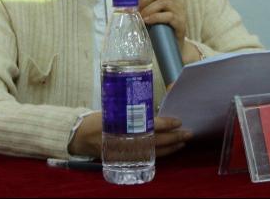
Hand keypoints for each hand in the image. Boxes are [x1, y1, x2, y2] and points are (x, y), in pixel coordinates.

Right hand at [68, 112, 191, 158]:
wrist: (81, 137)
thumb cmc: (98, 120)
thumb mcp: (114, 110)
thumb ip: (132, 111)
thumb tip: (153, 109)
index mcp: (124, 126)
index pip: (150, 125)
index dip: (166, 124)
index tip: (178, 121)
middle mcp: (127, 141)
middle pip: (157, 141)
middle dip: (175, 137)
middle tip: (188, 133)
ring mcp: (128, 153)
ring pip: (155, 152)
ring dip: (172, 147)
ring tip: (183, 142)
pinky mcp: (127, 159)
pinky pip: (148, 158)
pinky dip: (161, 154)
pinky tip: (170, 150)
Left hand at [138, 0, 201, 64]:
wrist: (174, 48)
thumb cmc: (159, 29)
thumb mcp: (152, 14)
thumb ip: (144, 6)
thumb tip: (125, 4)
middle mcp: (176, 1)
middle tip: (138, 8)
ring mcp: (180, 12)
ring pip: (164, 2)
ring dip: (149, 8)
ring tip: (141, 16)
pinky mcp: (180, 23)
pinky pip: (169, 16)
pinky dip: (155, 17)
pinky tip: (147, 21)